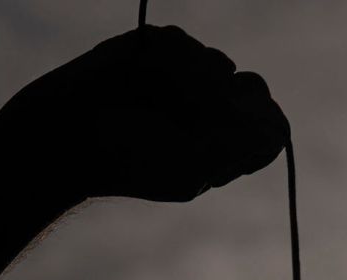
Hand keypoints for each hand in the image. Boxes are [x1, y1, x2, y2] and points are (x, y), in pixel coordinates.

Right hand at [6, 25, 288, 202]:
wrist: (68, 135)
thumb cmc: (129, 161)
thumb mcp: (193, 169)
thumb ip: (243, 144)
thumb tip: (278, 120)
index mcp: (228, 144)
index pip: (272, 127)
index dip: (252, 127)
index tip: (218, 138)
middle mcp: (215, 106)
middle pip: (255, 88)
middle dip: (221, 106)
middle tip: (179, 124)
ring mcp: (189, 73)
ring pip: (219, 64)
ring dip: (183, 87)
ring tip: (144, 104)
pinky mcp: (161, 46)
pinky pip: (181, 43)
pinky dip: (159, 64)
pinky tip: (133, 80)